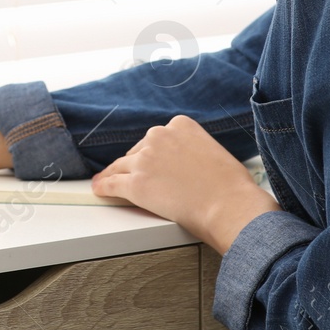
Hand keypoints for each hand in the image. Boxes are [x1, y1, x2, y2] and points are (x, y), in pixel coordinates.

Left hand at [90, 114, 280, 251]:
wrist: (229, 204)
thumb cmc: (230, 185)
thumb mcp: (213, 151)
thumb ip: (193, 151)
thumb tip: (186, 164)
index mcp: (180, 125)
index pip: (156, 139)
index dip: (153, 153)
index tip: (152, 163)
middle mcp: (159, 136)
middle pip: (138, 151)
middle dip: (138, 165)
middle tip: (139, 179)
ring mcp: (144, 159)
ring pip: (121, 167)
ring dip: (115, 175)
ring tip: (107, 182)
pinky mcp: (135, 183)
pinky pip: (112, 184)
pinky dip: (104, 187)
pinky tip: (99, 189)